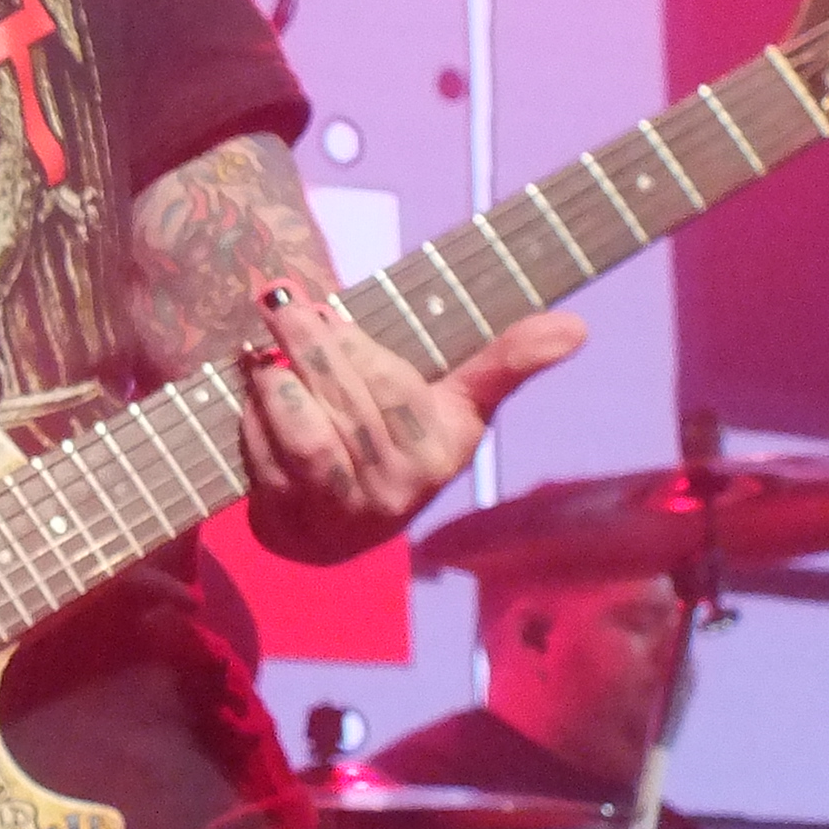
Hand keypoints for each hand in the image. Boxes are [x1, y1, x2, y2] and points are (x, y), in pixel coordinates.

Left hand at [238, 289, 585, 561]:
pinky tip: (253, 391)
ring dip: (276, 382)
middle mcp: (398, 490)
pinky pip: (264, 459)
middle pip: (346, 402)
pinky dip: (252, 418)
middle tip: (280, 301)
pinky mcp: (289, 527)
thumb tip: (576, 327)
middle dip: (307, 344)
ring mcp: (343, 514)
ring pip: (304, 433)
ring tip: (264, 348)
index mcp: (443, 450)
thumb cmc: (402, 439)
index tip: (327, 309)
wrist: (340, 527)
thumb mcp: (456, 401)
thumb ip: (504, 360)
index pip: (396, 388)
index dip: (355, 346)